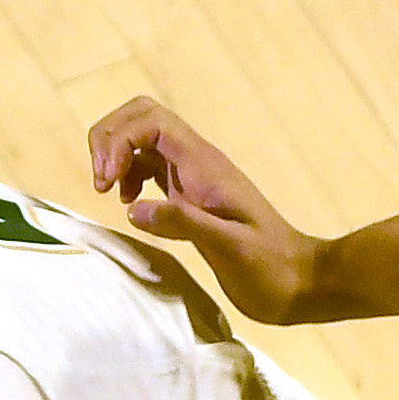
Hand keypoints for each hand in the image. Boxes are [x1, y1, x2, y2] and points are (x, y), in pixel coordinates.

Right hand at [85, 98, 324, 320]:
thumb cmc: (269, 268)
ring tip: (108, 193)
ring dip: (116, 156)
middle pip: (142, 116)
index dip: (119, 141)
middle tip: (100, 181)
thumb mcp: (228, 248)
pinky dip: (130, 176)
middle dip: (111, 138)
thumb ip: (183, 223)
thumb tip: (134, 209)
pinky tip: (131, 206)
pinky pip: (151, 168)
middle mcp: (197, 163)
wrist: (298, 283)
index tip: (108, 184)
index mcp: (204, 166)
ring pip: (143, 140)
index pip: (151, 121)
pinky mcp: (191, 198)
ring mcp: (194, 178)